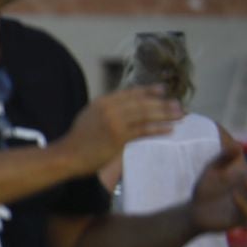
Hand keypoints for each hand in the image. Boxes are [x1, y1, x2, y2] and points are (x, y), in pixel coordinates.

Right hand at [58, 85, 182, 173]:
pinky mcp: (119, 137)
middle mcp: (110, 109)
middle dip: (162, 103)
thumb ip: (106, 110)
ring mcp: (115, 122)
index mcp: (102, 102)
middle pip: (142, 103)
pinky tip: (169, 129)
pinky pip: (143, 131)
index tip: (163, 90)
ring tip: (179, 115)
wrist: (67, 155)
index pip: (131, 93)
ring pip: (145, 115)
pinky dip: (158, 129)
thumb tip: (125, 108)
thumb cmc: (78, 140)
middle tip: (178, 105)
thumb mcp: (90, 117)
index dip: (148, 91)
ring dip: (165, 115)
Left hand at [188, 129, 246, 233]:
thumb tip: (237, 145)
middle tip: (246, 177)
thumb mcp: (213, 169)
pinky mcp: (242, 219)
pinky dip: (243, 204)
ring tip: (245, 180)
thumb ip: (224, 156)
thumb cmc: (206, 187)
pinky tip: (234, 195)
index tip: (246, 175)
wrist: (194, 210)